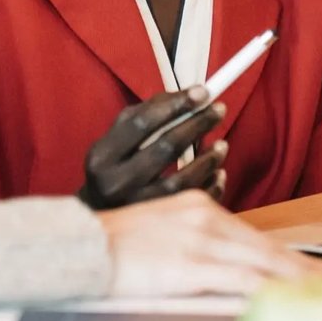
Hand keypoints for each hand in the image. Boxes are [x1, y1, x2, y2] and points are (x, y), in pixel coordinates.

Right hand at [78, 86, 226, 209]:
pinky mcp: (156, 228)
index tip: (202, 92)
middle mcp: (116, 183)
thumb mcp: (116, 141)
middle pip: (165, 147)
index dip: (174, 104)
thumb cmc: (113, 170)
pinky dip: (211, 187)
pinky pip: (192, 205)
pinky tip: (218, 173)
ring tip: (222, 145)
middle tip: (219, 110)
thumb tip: (189, 96)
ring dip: (208, 159)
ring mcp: (136, 208)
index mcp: (102, 156)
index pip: (141, 123)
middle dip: (197, 124)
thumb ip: (145, 116)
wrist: (99, 223)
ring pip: (182, 180)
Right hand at [97, 190, 321, 295]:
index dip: (287, 257)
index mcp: (198, 206)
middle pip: (267, 248)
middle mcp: (204, 217)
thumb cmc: (116, 246)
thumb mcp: (163, 232)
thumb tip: (227, 269)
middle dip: (303, 270)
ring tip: (321, 294)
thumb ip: (197, 244)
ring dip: (297, 282)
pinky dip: (266, 290)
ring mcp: (199, 241)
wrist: (83, 246)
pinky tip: (282, 299)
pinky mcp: (190, 265)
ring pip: (262, 263)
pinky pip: (239, 280)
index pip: (255, 237)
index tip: (312, 272)